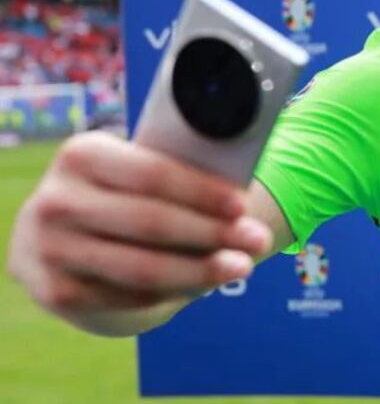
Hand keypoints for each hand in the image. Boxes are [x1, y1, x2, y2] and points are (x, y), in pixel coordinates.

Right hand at [6, 131, 272, 321]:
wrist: (70, 234)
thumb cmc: (127, 192)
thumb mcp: (140, 168)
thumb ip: (178, 165)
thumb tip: (243, 177)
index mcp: (81, 154)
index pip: (151, 173)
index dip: (201, 191)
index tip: (242, 204)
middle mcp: (54, 200)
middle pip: (150, 223)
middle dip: (213, 233)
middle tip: (258, 240)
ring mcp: (48, 248)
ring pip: (142, 268)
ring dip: (201, 270)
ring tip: (242, 266)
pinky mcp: (54, 291)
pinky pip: (127, 297)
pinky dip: (171, 293)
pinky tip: (201, 285)